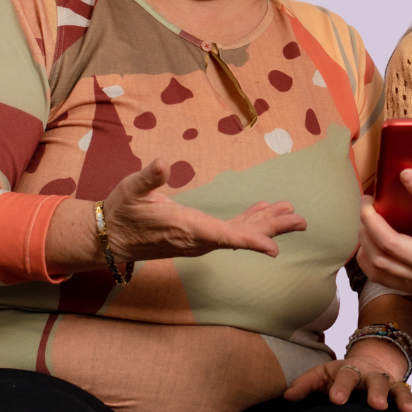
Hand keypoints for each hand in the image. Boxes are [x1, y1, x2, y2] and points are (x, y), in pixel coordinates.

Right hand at [103, 159, 305, 260]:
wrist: (109, 236)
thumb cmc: (121, 211)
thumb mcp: (132, 190)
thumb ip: (149, 178)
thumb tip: (162, 164)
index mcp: (187, 228)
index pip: (224, 237)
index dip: (250, 241)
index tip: (274, 248)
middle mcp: (198, 239)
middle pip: (242, 235)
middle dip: (272, 228)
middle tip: (302, 220)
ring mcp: (199, 239)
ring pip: (239, 233)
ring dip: (266, 223)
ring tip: (292, 213)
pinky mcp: (197, 234)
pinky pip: (230, 231)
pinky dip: (249, 221)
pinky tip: (262, 210)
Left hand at [285, 344, 411, 411]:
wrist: (372, 363)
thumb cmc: (343, 375)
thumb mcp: (324, 374)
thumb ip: (306, 384)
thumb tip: (287, 396)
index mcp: (352, 370)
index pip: (345, 375)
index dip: (341, 387)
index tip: (336, 399)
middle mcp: (374, 376)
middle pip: (376, 381)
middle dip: (376, 392)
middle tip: (375, 404)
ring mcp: (392, 386)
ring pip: (401, 390)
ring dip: (405, 400)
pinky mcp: (406, 396)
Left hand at [357, 171, 411, 316]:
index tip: (406, 173)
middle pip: (391, 242)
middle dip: (371, 218)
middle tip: (367, 200)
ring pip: (379, 259)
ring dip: (364, 235)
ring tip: (364, 215)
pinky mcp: (409, 287)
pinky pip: (376, 275)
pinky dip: (365, 256)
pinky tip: (366, 239)